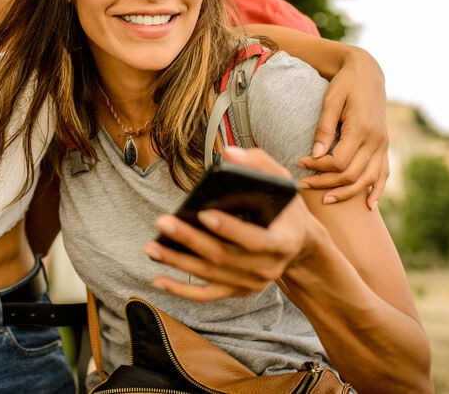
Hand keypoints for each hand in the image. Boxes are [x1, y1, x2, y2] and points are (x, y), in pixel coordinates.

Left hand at [143, 146, 313, 300]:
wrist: (297, 242)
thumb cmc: (284, 207)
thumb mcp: (282, 181)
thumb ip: (259, 164)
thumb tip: (229, 154)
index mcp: (282, 242)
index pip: (255, 240)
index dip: (229, 229)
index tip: (204, 214)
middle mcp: (268, 268)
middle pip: (224, 257)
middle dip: (190, 240)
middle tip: (163, 222)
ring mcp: (252, 282)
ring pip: (210, 275)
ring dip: (178, 262)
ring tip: (151, 247)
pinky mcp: (237, 290)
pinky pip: (206, 294)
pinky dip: (181, 289)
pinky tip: (158, 279)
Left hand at [298, 47, 388, 208]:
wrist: (367, 73)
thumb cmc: (345, 84)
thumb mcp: (331, 100)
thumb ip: (324, 128)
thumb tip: (315, 155)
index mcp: (362, 128)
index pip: (338, 161)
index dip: (318, 167)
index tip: (299, 161)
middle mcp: (376, 140)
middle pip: (351, 174)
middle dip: (326, 183)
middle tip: (303, 183)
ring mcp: (383, 144)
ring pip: (368, 179)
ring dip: (347, 193)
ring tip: (326, 199)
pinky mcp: (385, 146)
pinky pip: (384, 174)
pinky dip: (377, 190)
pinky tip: (369, 205)